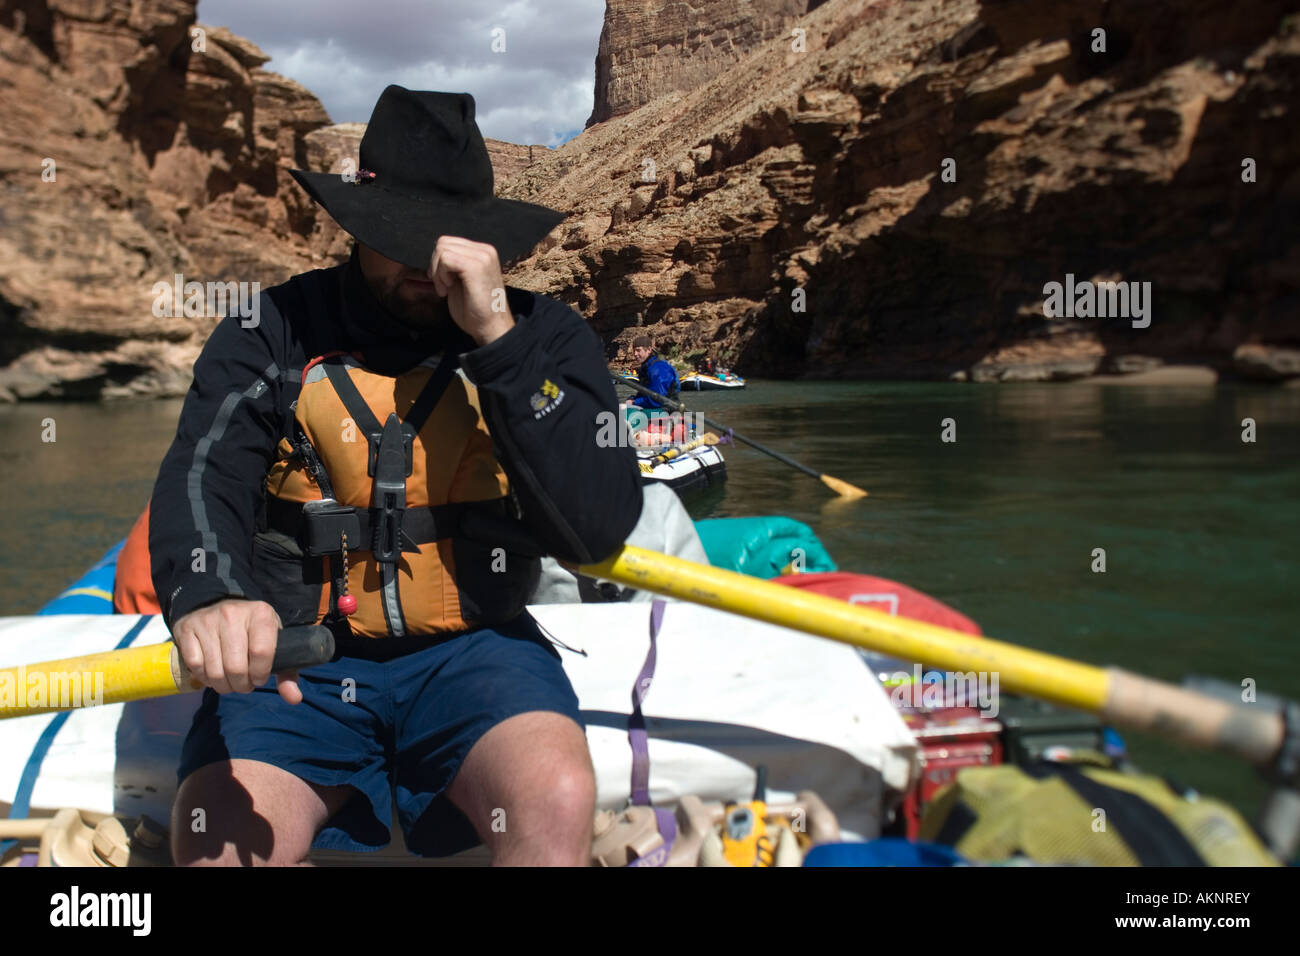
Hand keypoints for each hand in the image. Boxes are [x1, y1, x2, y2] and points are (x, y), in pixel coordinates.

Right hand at [172, 599, 301, 703]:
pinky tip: (213, 674)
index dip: (260, 674)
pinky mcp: (187, 629)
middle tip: (244, 685)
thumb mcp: (274, 642)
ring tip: (230, 682)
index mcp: (260, 614)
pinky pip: (195, 665)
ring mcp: (208, 621)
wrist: (219, 605)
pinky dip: (205, 678)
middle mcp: (232, 614)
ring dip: (223, 686)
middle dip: (241, 685)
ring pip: (214, 670)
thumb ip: (286, 671)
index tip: (259, 679)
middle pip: (236, 667)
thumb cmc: (252, 631)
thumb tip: (294, 698)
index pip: (261, 652)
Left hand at [428, 236, 514, 345]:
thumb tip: (434, 256)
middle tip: (443, 286)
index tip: (442, 282)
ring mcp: (482, 257)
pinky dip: (441, 275)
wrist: (490, 328)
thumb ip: (453, 266)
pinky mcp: (475, 266)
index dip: (438, 262)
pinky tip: (448, 289)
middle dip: (436, 265)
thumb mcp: (462, 281)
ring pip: (442, 249)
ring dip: (438, 272)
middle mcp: (485, 250)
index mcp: (483, 252)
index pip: (449, 242)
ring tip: (446, 289)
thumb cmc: (476, 310)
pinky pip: (445, 259)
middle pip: (443, 243)